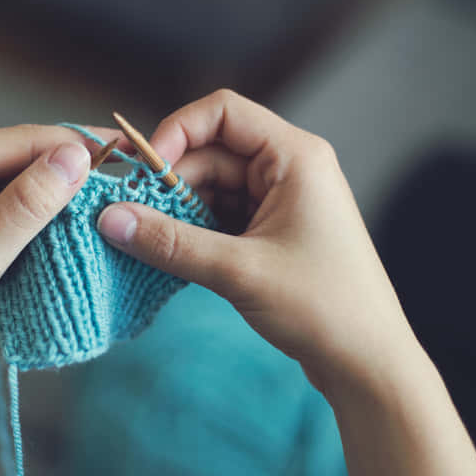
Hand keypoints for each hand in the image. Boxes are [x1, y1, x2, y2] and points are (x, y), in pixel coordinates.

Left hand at [0, 125, 110, 374]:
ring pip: (18, 179)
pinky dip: (36, 213)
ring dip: (57, 192)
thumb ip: (27, 204)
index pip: (25, 140)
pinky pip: (6, 202)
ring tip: (107, 201)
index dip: (79, 146)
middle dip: (72, 169)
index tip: (130, 154)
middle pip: (23, 155)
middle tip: (126, 181)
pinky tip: (67, 223)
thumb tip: (76, 156)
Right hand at [97, 90, 420, 394]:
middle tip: (130, 218)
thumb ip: (169, 242)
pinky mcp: (270, 231)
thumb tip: (109, 218)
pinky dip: (193, 231)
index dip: (176, 132)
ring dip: (178, 212)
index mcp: (295, 156)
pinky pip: (220, 216)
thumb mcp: (239, 270)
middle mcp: (288, 168)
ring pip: (211, 187)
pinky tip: (169, 254)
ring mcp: (280, 200)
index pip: (222, 112)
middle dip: (169, 184)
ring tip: (146, 242)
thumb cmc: (323, 307)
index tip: (143, 173)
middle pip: (210, 153)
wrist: (367, 362)